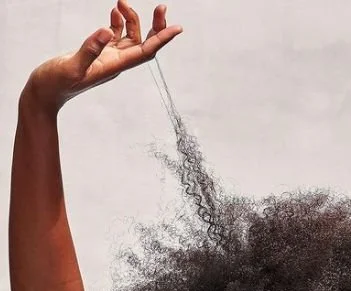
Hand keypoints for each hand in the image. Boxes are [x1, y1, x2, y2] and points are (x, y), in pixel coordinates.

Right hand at [23, 1, 182, 113]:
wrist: (44, 93)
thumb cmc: (56, 84)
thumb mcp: (72, 66)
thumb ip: (90, 49)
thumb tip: (108, 30)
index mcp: (115, 66)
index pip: (146, 51)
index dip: (162, 39)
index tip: (177, 28)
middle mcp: (116, 63)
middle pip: (144, 44)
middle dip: (155, 26)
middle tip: (161, 7)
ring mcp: (108, 59)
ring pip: (130, 38)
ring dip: (131, 20)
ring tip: (121, 1)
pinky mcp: (97, 55)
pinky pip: (115, 38)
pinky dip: (118, 24)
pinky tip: (115, 12)